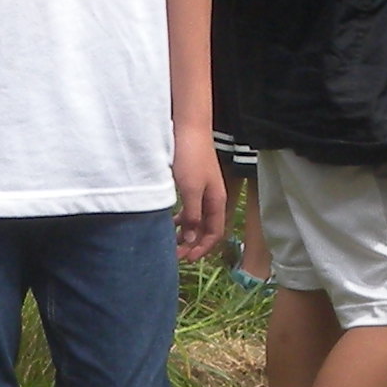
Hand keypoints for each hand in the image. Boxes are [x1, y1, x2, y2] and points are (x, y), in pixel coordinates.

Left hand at [174, 131, 227, 258]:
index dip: (201, 249)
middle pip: (206, 229)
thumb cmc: (190, 157)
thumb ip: (192, 216)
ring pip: (196, 220)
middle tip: (174, 255)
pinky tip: (169, 222)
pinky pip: (189, 209)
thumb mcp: (191, 190)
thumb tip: (191, 240)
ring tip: (170, 242)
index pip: (214, 234)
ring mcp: (203, 191)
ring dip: (186, 233)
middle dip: (192, 244)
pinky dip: (181, 219)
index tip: (185, 259)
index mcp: (217, 202)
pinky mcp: (193, 183)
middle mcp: (213, 199)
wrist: (189, 128)